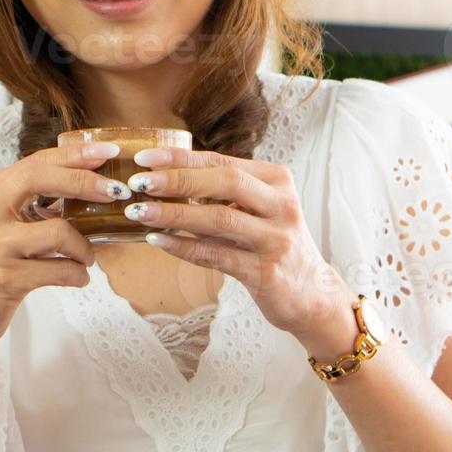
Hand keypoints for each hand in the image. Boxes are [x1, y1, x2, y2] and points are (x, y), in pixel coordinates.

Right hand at [0, 141, 131, 355]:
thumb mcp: (4, 223)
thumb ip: (34, 201)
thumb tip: (90, 185)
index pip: (36, 161)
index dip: (75, 154)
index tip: (107, 151)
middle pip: (40, 178)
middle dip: (84, 181)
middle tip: (115, 191)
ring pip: (58, 231)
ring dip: (84, 248)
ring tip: (86, 258)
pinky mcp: (6, 277)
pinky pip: (60, 270)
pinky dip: (77, 275)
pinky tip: (76, 277)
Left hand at [122, 147, 352, 341]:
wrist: (312, 294)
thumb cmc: (274, 244)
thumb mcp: (258, 209)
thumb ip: (223, 192)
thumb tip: (164, 176)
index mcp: (277, 181)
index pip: (223, 161)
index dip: (182, 158)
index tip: (145, 157)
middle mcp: (281, 206)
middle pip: (226, 182)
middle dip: (178, 179)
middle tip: (139, 182)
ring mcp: (277, 239)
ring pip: (220, 219)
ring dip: (174, 214)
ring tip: (139, 212)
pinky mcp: (266, 272)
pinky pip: (218, 256)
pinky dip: (184, 247)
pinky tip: (157, 241)